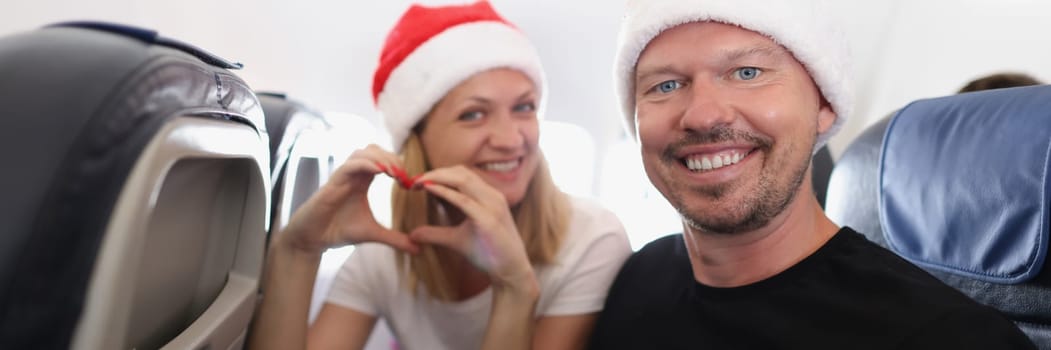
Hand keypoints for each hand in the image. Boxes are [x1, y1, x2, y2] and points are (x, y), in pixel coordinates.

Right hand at [277, 144, 419, 254]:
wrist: (312, 241)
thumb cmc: (339, 231)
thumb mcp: (373, 234)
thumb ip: (396, 239)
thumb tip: (419, 248)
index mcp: (362, 181)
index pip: (383, 159)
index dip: (398, 165)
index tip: (410, 183)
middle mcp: (353, 174)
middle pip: (374, 149)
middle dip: (392, 158)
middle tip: (404, 176)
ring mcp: (341, 177)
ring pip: (362, 151)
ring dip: (381, 158)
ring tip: (394, 173)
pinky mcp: (332, 183)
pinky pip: (349, 165)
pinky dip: (365, 164)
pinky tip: (379, 173)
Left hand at [407, 166, 536, 290]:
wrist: (511, 271)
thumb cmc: (489, 253)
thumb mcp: (457, 240)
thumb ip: (436, 233)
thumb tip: (412, 235)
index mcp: (488, 196)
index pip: (462, 174)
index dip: (439, 173)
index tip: (418, 180)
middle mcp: (492, 196)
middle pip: (461, 172)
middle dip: (435, 172)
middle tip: (414, 180)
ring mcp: (493, 206)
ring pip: (463, 179)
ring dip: (438, 177)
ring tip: (418, 182)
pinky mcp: (489, 220)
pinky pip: (464, 200)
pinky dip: (445, 192)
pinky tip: (430, 190)